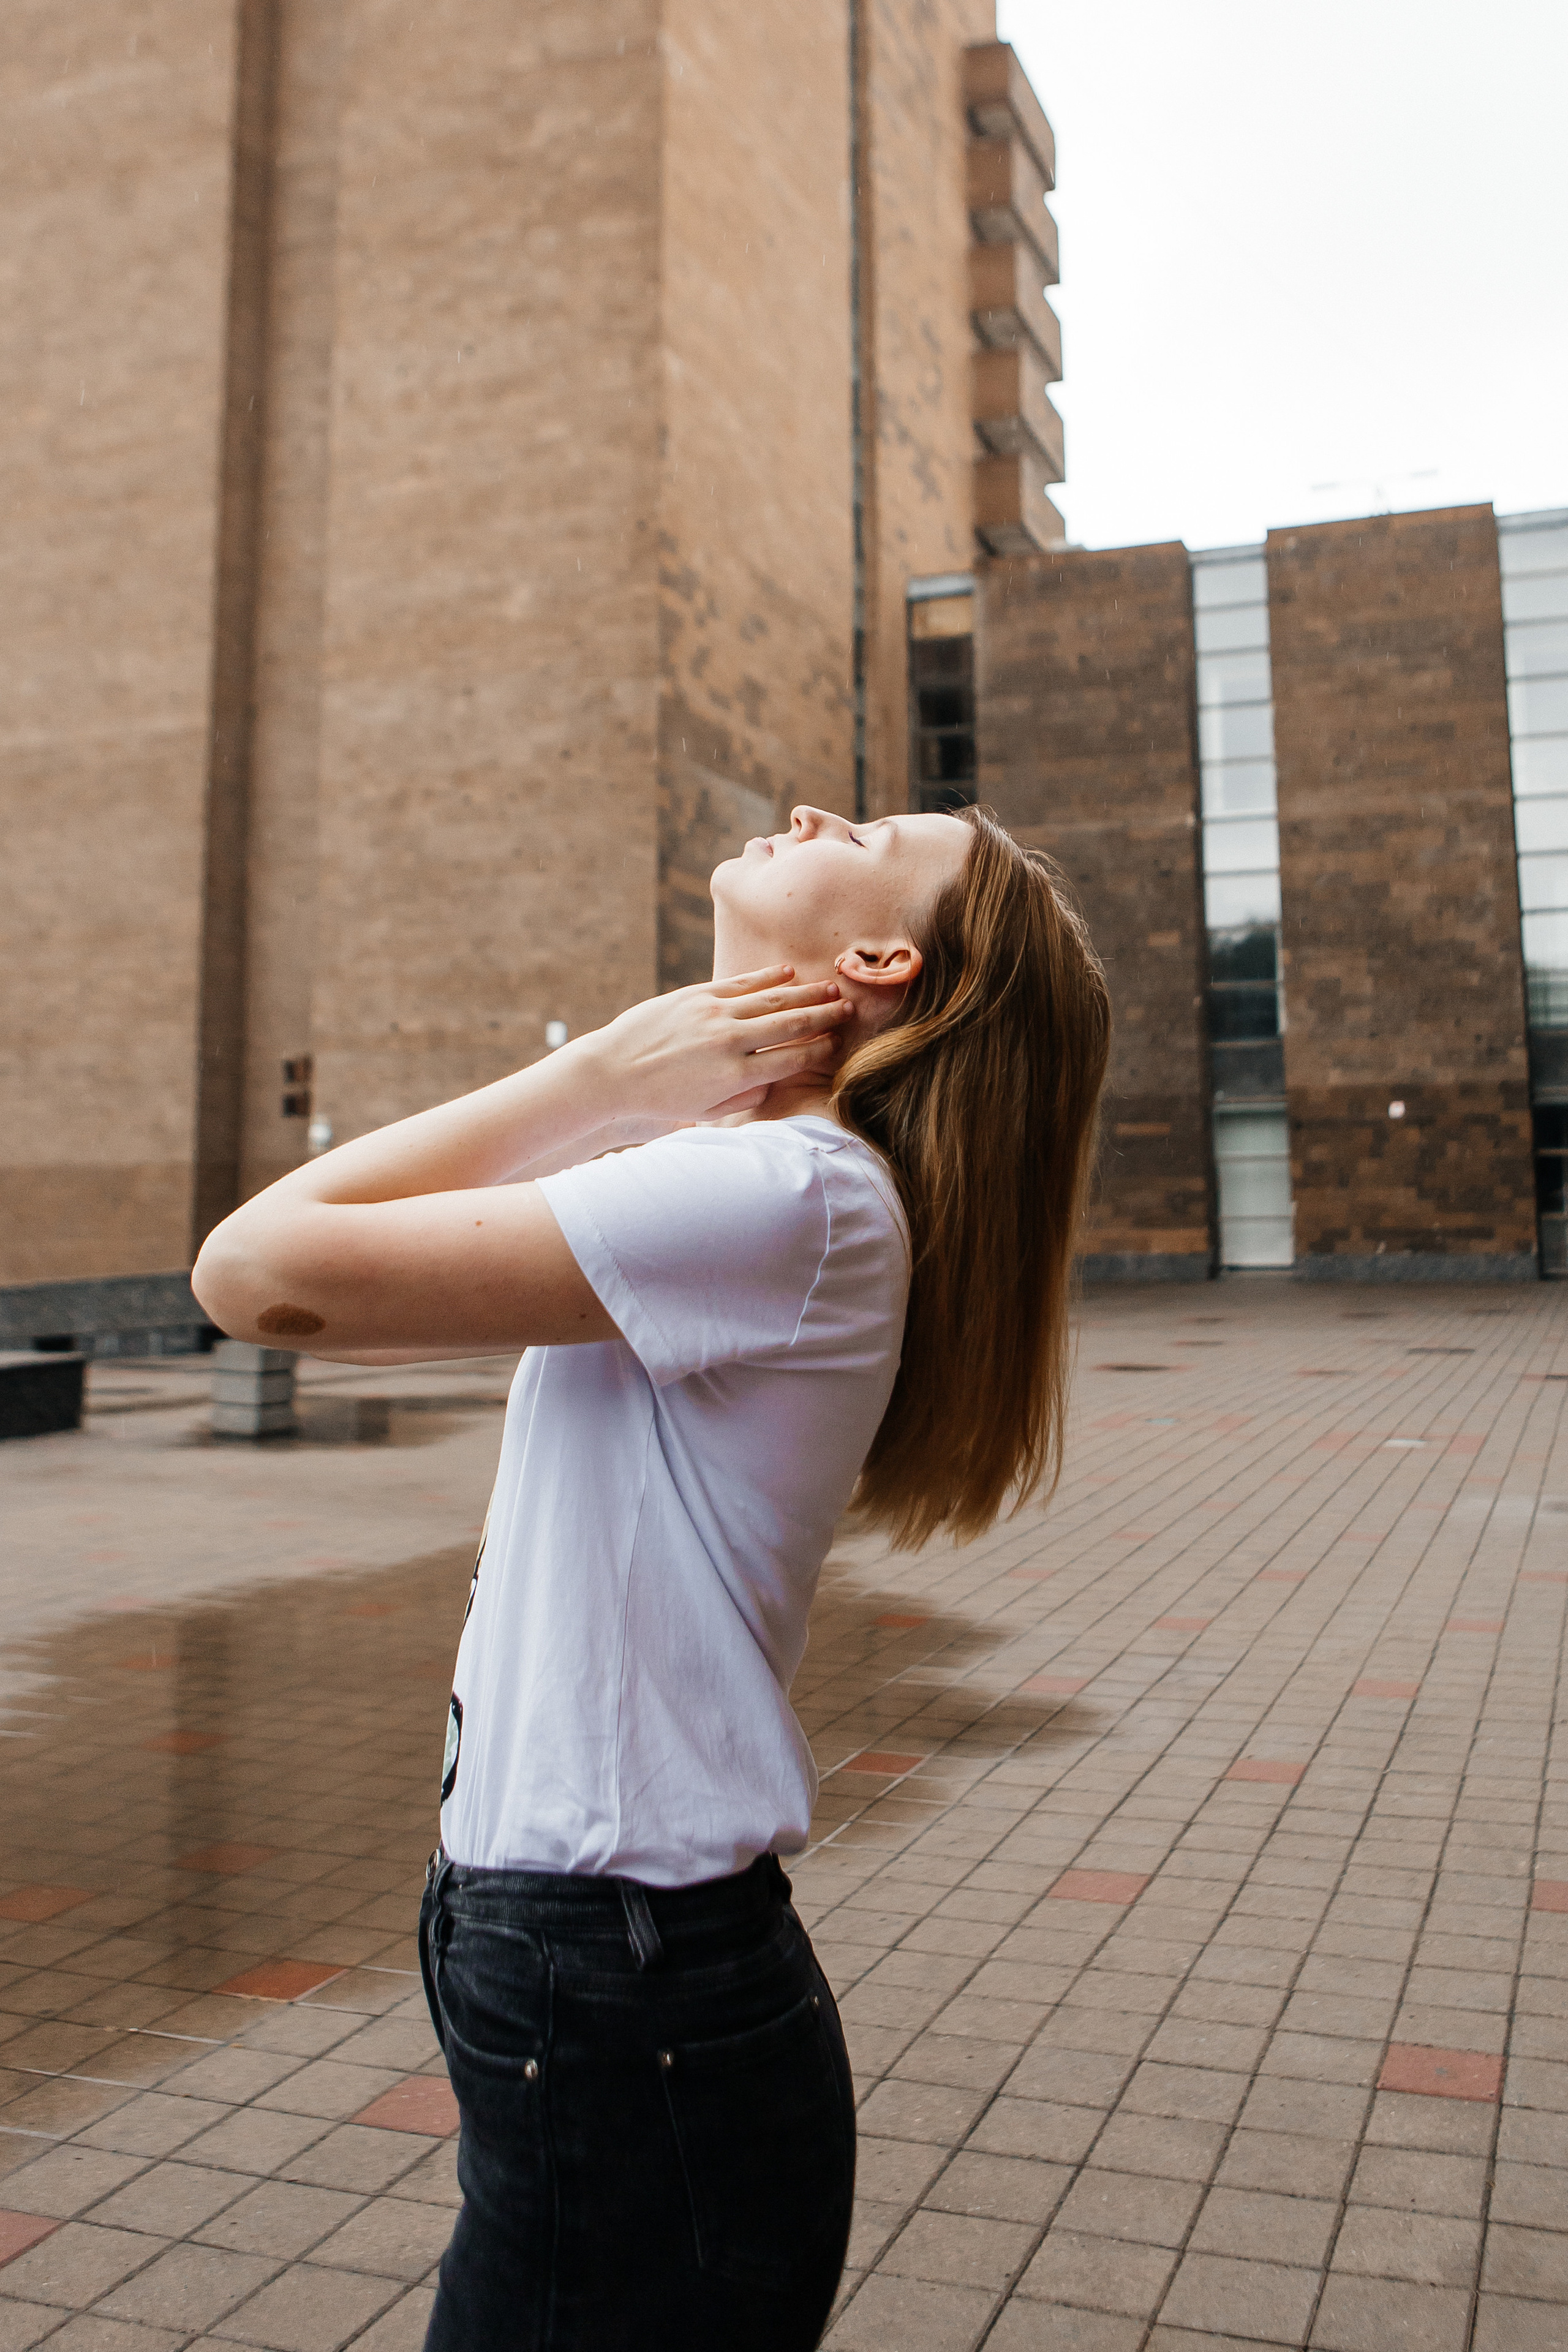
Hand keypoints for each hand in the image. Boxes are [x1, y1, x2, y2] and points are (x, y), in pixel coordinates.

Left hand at [585, 966, 852, 1122]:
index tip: (838, 1044)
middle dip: (823, 1016)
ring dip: (805, 994)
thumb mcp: (707, 1112)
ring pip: (771, 1000)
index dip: (819, 1050)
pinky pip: (740, 983)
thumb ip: (745, 1098)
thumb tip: (774, 1080)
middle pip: (790, 1025)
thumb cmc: (659, 1100)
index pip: (791, 1059)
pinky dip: (766, 977)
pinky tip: (788, 973)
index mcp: (735, 1076)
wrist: (610, 1073)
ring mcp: (712, 1014)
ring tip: (831, 988)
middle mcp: (729, 1042)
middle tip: (848, 1009)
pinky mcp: (695, 995)